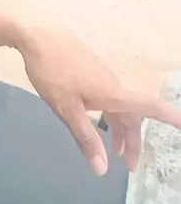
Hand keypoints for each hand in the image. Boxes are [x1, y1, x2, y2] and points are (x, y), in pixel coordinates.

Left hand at [19, 27, 180, 175]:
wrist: (37, 34)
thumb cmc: (52, 71)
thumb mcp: (66, 109)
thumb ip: (85, 138)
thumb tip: (102, 169)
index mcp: (112, 93)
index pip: (148, 106)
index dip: (168, 116)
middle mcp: (112, 83)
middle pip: (132, 113)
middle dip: (133, 140)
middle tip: (130, 166)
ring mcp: (101, 74)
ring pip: (119, 105)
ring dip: (119, 128)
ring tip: (113, 150)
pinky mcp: (89, 69)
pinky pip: (108, 96)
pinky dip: (109, 115)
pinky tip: (96, 121)